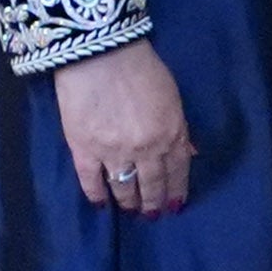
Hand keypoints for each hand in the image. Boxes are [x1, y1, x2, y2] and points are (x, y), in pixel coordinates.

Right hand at [52, 42, 197, 215]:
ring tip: (131, 212)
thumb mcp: (172, 97)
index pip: (178, 171)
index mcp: (172, 135)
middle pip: (152, 184)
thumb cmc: (141, 68)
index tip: (175, 205)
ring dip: (129, 203)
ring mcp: (114, 153)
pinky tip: (101, 205)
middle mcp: (147, 150)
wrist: (101, 55)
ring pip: (124, 187)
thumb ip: (179, 128)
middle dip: (154, 202)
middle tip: (152, 215)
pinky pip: (91, 181)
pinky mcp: (84, 150)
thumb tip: (188, 151)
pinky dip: (96, 195)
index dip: (176, 191)